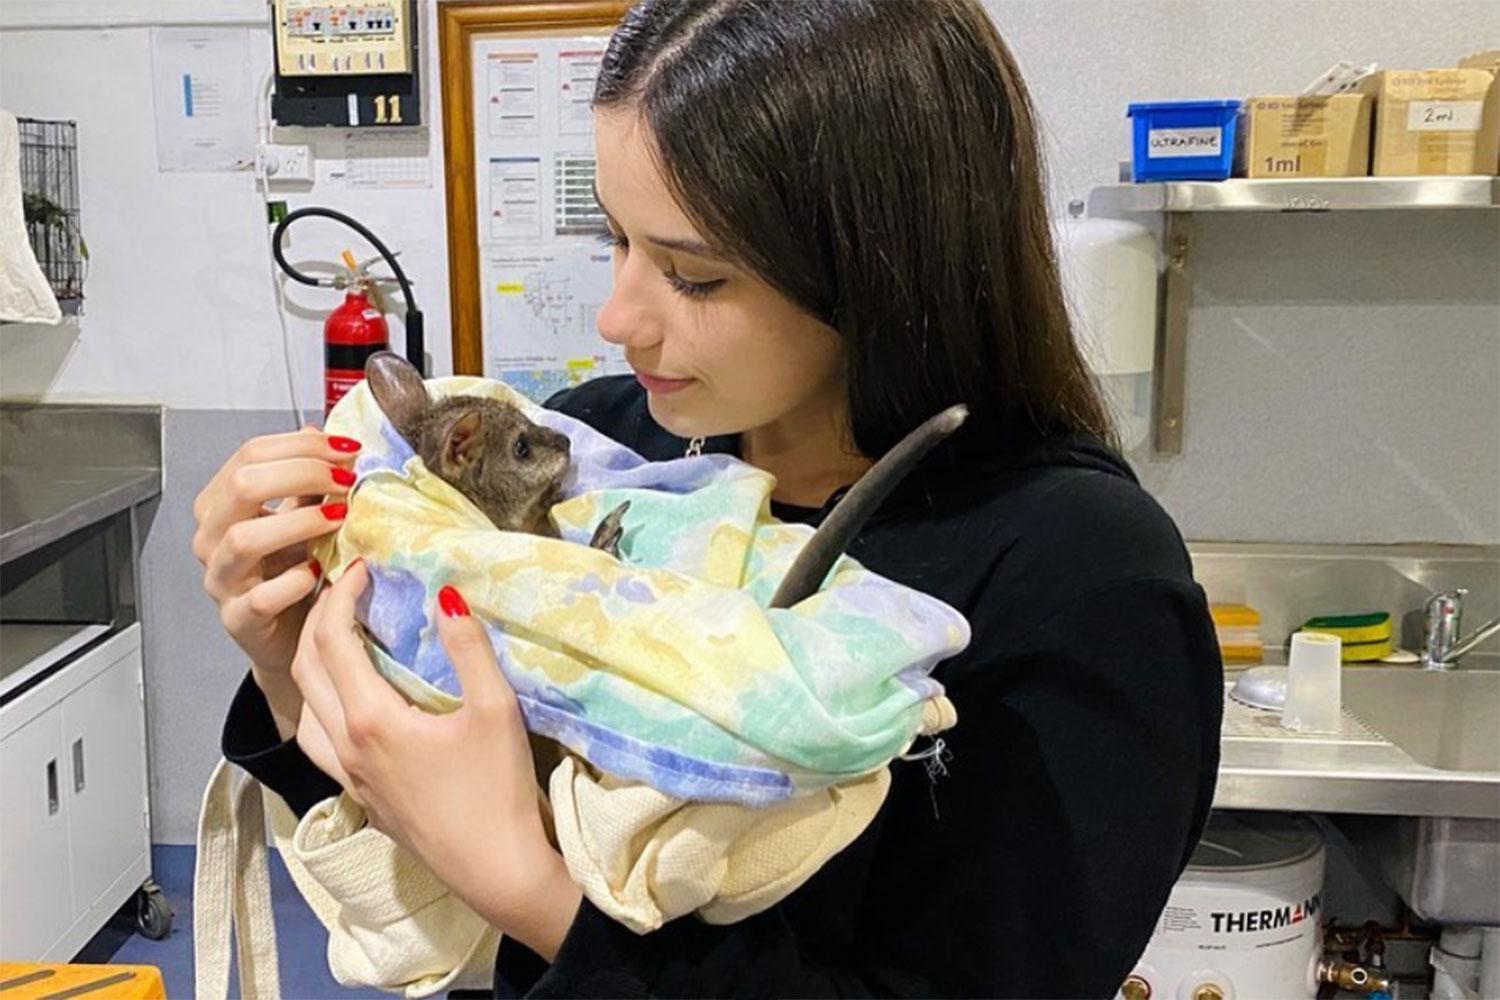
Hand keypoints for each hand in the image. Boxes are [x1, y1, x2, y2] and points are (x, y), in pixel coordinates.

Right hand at [192, 426, 358, 732]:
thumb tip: (328, 436)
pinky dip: (295, 579)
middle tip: (347, 481)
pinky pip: (261, 596)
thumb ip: (308, 481)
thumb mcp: (302, 517)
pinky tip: (320, 569)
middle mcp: (211, 537)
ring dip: (299, 522)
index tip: (347, 450)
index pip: (250, 454)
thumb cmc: (292, 571)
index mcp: (222, 502)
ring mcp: (220, 579)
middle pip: (242, 485)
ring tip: (340, 517)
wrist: (290, 635)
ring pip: (243, 538)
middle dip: (302, 474)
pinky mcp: (238, 618)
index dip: (302, 446)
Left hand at [292, 562, 581, 956]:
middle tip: (348, 589)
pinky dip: (322, 708)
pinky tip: (352, 705)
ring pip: (304, 711)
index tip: (364, 566)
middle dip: (320, 620)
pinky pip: (320, 743)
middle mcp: (347, 747)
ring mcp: (350, 778)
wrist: (494, 870)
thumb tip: (446, 594)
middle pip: (307, 670)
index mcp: (371, 720)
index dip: (342, 595)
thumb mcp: (494, 709)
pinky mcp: (362, 799)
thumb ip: (468, 648)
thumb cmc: (497, 789)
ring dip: (312, 666)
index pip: (334, 641)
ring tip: (340, 640)